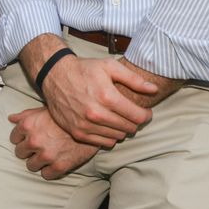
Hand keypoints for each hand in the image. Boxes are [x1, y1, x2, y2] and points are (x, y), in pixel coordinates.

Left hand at [9, 107, 98, 179]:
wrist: (89, 124)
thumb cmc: (65, 116)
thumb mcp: (43, 110)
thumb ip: (25, 115)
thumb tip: (11, 118)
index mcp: (28, 125)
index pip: (14, 138)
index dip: (22, 139)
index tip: (29, 139)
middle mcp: (34, 140)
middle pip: (20, 153)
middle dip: (28, 150)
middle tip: (38, 147)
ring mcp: (46, 154)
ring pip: (31, 166)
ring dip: (37, 162)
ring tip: (47, 155)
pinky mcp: (58, 166)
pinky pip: (46, 175)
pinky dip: (50, 170)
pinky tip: (55, 162)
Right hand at [42, 56, 156, 146]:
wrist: (55, 75)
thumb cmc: (84, 69)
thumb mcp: (109, 66)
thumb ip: (133, 79)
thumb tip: (153, 89)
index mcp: (107, 96)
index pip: (138, 116)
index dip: (146, 114)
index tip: (145, 111)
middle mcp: (96, 114)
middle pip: (129, 128)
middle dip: (134, 121)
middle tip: (131, 113)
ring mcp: (86, 125)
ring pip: (118, 137)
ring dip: (122, 129)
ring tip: (118, 117)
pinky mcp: (78, 133)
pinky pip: (104, 142)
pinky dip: (109, 136)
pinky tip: (107, 124)